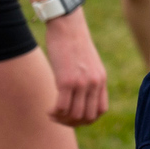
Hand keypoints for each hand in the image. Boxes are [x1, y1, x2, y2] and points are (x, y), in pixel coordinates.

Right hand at [42, 7, 108, 126]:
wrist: (68, 25)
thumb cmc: (74, 42)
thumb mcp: (88, 63)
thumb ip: (88, 79)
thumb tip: (79, 96)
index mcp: (101, 79)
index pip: (100, 111)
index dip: (86, 119)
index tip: (73, 116)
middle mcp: (94, 83)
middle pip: (87, 117)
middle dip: (72, 123)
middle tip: (60, 117)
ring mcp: (81, 83)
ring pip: (74, 115)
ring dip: (61, 119)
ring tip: (52, 114)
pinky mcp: (66, 80)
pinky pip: (61, 107)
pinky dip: (53, 113)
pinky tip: (48, 110)